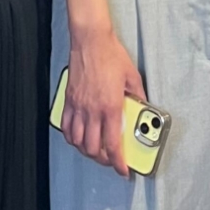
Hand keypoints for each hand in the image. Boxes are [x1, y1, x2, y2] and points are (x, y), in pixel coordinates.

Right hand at [62, 26, 146, 177]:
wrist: (91, 40)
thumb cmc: (110, 54)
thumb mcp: (132, 76)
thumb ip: (138, 96)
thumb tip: (144, 107)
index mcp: (110, 107)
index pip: (113, 145)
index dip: (118, 163)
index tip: (123, 170)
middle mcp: (92, 110)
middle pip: (93, 148)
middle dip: (103, 160)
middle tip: (111, 160)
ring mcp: (78, 106)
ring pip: (77, 141)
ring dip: (87, 151)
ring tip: (95, 151)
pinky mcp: (68, 100)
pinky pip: (66, 126)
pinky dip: (71, 137)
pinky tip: (77, 137)